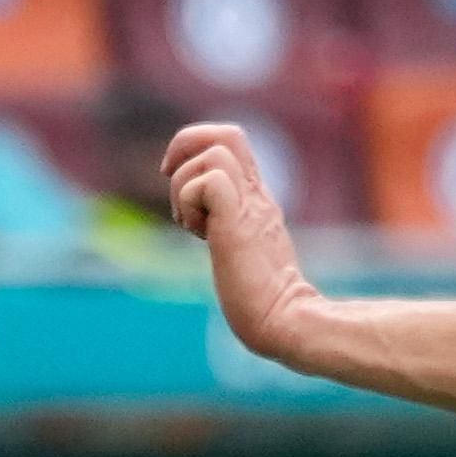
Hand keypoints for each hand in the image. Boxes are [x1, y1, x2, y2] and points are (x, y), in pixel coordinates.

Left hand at [163, 123, 314, 364]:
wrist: (285, 323)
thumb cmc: (263, 302)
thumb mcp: (239, 250)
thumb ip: (227, 229)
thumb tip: (210, 230)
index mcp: (254, 199)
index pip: (230, 142)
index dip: (193, 146)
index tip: (172, 175)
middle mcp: (255, 196)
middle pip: (226, 133)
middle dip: (186, 146)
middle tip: (170, 181)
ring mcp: (250, 207)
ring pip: (211, 154)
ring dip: (185, 187)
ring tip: (194, 225)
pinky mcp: (240, 224)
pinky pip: (208, 183)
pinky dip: (190, 203)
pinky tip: (200, 234)